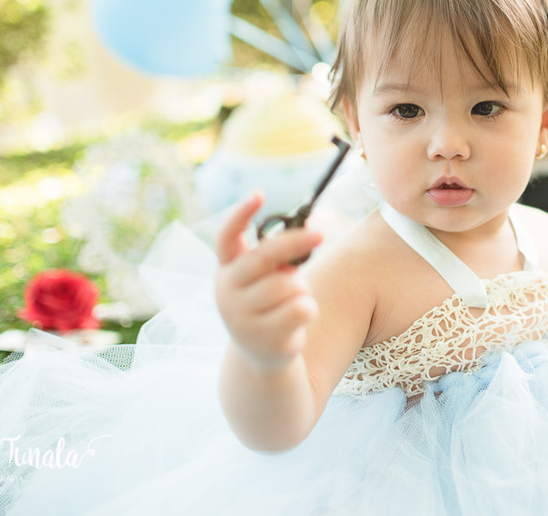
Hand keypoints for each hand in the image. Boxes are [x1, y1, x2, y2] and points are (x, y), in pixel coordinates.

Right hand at [215, 193, 321, 373]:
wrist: (262, 356)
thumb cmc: (270, 304)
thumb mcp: (268, 278)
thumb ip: (279, 258)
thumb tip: (309, 232)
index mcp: (226, 270)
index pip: (226, 237)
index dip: (240, 214)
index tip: (259, 192)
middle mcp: (226, 292)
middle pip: (264, 256)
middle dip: (295, 242)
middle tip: (320, 233)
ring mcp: (241, 318)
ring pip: (288, 285)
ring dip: (302, 289)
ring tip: (295, 301)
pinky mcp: (263, 338)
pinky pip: (301, 308)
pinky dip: (309, 309)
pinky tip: (298, 320)